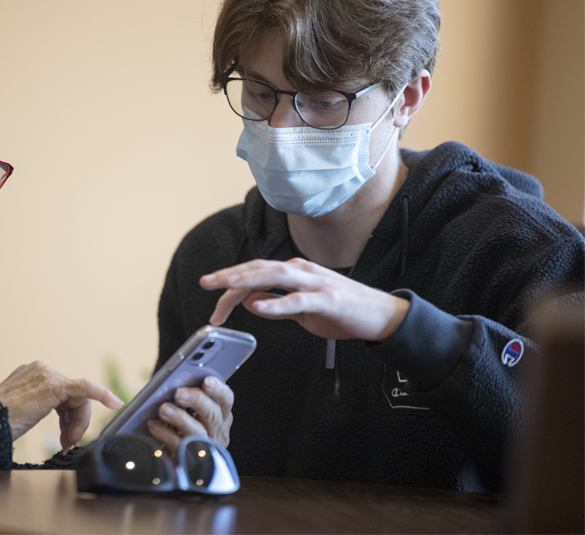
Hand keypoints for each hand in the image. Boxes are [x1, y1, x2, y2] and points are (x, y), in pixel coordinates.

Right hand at [0, 361, 123, 449]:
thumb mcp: (19, 412)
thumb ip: (36, 408)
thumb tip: (53, 421)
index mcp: (29, 375)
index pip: (60, 395)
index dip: (67, 417)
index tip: (68, 435)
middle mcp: (40, 370)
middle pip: (72, 397)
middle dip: (74, 422)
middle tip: (68, 443)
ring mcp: (47, 375)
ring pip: (79, 398)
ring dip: (78, 423)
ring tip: (67, 442)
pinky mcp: (55, 386)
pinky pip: (86, 388)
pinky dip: (102, 394)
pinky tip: (115, 402)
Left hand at [146, 375, 233, 454]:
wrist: (174, 458)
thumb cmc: (179, 424)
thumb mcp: (188, 409)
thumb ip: (187, 396)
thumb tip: (174, 381)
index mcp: (220, 415)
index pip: (226, 399)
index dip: (218, 390)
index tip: (206, 381)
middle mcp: (217, 432)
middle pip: (212, 415)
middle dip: (197, 401)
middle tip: (179, 393)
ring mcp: (205, 449)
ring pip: (197, 434)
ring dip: (180, 419)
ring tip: (163, 409)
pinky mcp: (188, 462)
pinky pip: (179, 448)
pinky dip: (166, 435)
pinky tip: (154, 425)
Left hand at [199, 258, 409, 341]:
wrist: (381, 316)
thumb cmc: (341, 311)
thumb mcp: (301, 309)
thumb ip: (276, 304)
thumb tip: (250, 301)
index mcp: (293, 272)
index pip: (255, 274)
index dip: (231, 286)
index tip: (213, 303)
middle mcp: (301, 271)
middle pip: (259, 269)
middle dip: (230, 275)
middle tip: (205, 282)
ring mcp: (315, 283)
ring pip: (276, 276)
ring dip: (248, 280)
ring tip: (225, 286)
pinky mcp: (328, 300)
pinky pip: (299, 300)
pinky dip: (278, 303)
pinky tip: (259, 307)